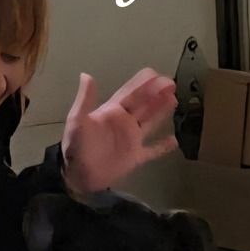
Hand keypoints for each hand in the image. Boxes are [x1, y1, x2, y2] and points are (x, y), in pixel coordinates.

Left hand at [61, 68, 178, 194]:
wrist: (76, 176)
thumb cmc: (75, 147)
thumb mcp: (77, 121)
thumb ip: (85, 100)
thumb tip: (86, 75)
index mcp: (112, 112)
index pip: (130, 93)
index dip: (143, 83)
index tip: (156, 74)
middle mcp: (124, 123)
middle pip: (144, 104)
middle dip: (157, 93)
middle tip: (172, 84)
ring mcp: (131, 140)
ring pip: (150, 122)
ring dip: (161, 111)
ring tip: (173, 100)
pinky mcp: (134, 158)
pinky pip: (152, 151)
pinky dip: (162, 147)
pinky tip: (174, 141)